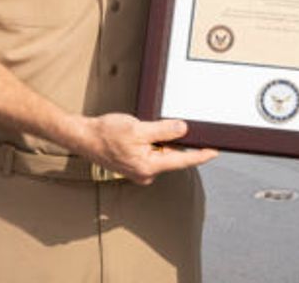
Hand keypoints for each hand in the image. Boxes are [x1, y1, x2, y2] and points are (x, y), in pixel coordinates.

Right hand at [85, 114, 218, 184]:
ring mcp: (139, 170)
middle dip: (172, 141)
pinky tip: (138, 132)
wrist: (83, 137)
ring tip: (141, 128)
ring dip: (158, 140)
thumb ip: (163, 130)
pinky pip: (150, 153)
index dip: (200, 155)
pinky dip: (150, 142)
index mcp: (149, 167)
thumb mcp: (138, 128)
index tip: (214, 151)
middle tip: (162, 125)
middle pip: (171, 156)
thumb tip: (183, 129)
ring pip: (160, 153)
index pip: (182, 161)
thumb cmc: (106, 134)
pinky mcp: (134, 165)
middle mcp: (146, 173)